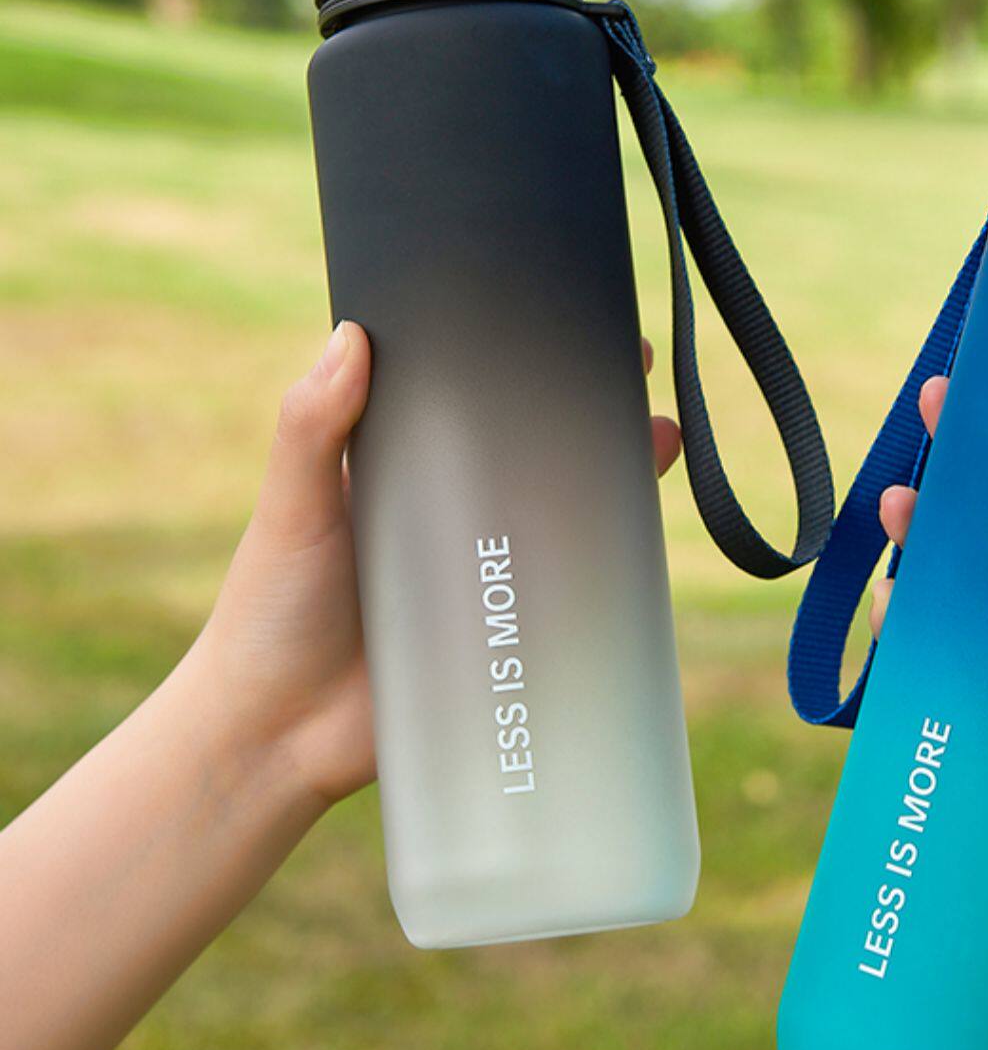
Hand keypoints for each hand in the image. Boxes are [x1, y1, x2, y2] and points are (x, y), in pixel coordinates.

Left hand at [182, 323, 682, 814]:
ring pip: (561, 510)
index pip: (467, 396)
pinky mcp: (505, 629)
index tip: (555, 311)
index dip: (512, 354)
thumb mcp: (291, 510)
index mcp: (400, 467)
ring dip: (611, 474)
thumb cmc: (269, 614)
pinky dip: (608, 560)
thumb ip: (311, 428)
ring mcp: (484, 569)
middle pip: (529, 446)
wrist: (280, 738)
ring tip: (656, 435)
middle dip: (584, 405)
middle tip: (632, 362)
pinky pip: (568, 588)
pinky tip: (643, 533)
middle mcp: (450, 509)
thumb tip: (350, 335)